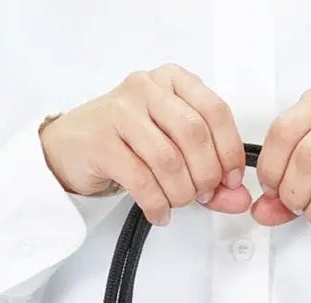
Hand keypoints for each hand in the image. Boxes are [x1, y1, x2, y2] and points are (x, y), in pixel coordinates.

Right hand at [39, 65, 253, 225]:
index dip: (229, 151)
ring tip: (176, 203)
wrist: (70, 146)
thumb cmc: (125, 142)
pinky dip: (157, 204)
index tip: (230, 179)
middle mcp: (147, 89)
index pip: (216, 112)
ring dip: (180, 193)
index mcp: (172, 81)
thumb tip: (239, 197)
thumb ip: (210, 172)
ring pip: (169, 160)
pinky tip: (158, 212)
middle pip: (195, 136)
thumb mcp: (174, 149)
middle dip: (205, 176)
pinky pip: (141, 180)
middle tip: (202, 195)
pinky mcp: (101, 142)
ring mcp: (121, 112)